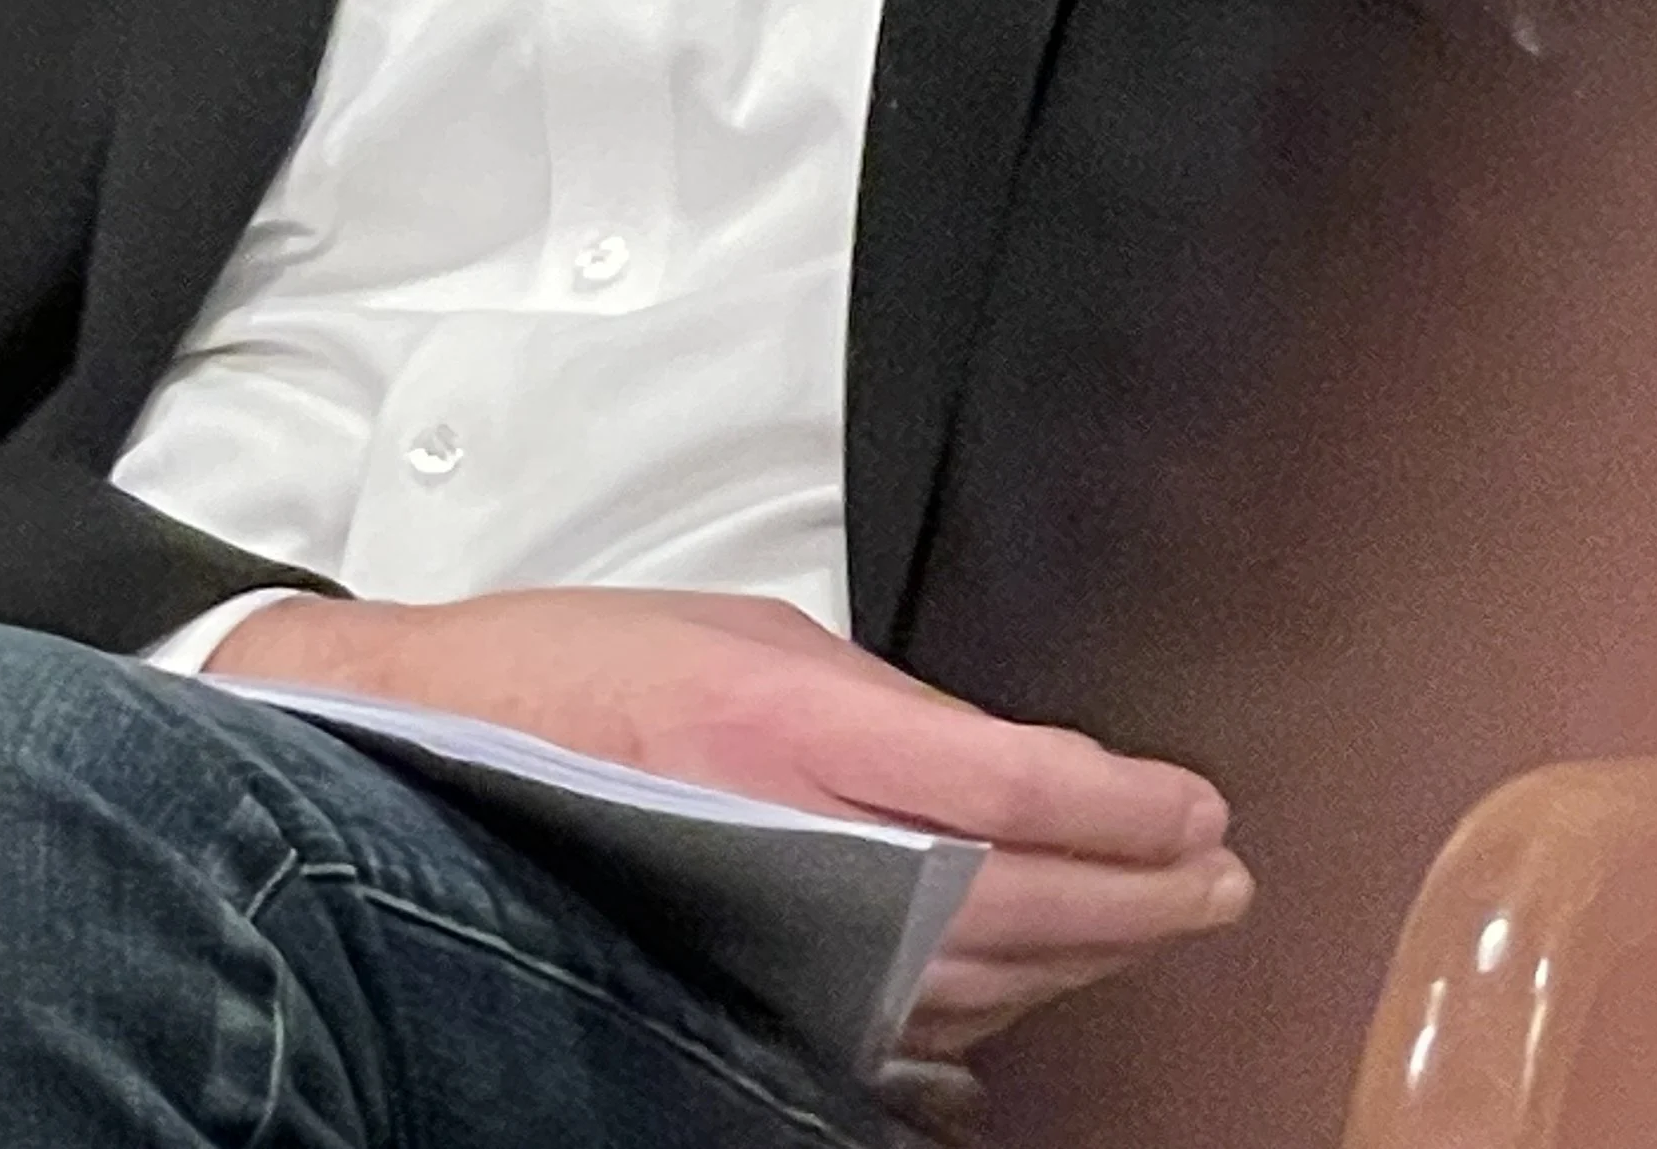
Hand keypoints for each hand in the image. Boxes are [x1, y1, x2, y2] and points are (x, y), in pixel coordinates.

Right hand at [206, 586, 1250, 1052]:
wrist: (436, 761)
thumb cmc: (568, 681)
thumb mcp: (743, 633)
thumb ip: (875, 697)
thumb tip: (993, 751)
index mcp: (787, 730)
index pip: (1006, 785)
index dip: (1124, 805)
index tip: (1197, 806)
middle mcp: (792, 850)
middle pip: (1018, 897)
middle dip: (1143, 892)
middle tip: (1221, 878)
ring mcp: (774, 945)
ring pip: (977, 974)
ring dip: (1089, 951)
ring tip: (1165, 918)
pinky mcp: (755, 999)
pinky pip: (911, 1021)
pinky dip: (994, 1005)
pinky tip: (1040, 986)